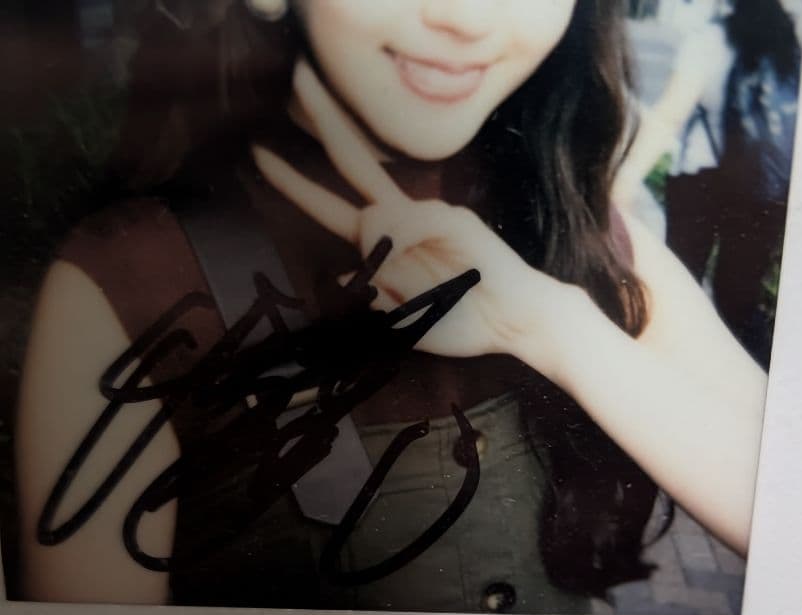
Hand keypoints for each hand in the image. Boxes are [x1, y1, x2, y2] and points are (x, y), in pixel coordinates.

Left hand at [252, 61, 576, 371]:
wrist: (514, 321)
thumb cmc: (462, 323)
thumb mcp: (402, 320)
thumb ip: (370, 299)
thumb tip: (340, 273)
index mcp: (387, 244)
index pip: (335, 206)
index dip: (297, 184)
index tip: (262, 157)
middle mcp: (403, 221)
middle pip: (355, 162)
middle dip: (326, 121)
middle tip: (296, 78)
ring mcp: (427, 215)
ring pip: (375, 218)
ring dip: (379, 261)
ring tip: (417, 291)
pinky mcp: (451, 217)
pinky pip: (409, 228)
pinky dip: (405, 254)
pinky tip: (427, 271)